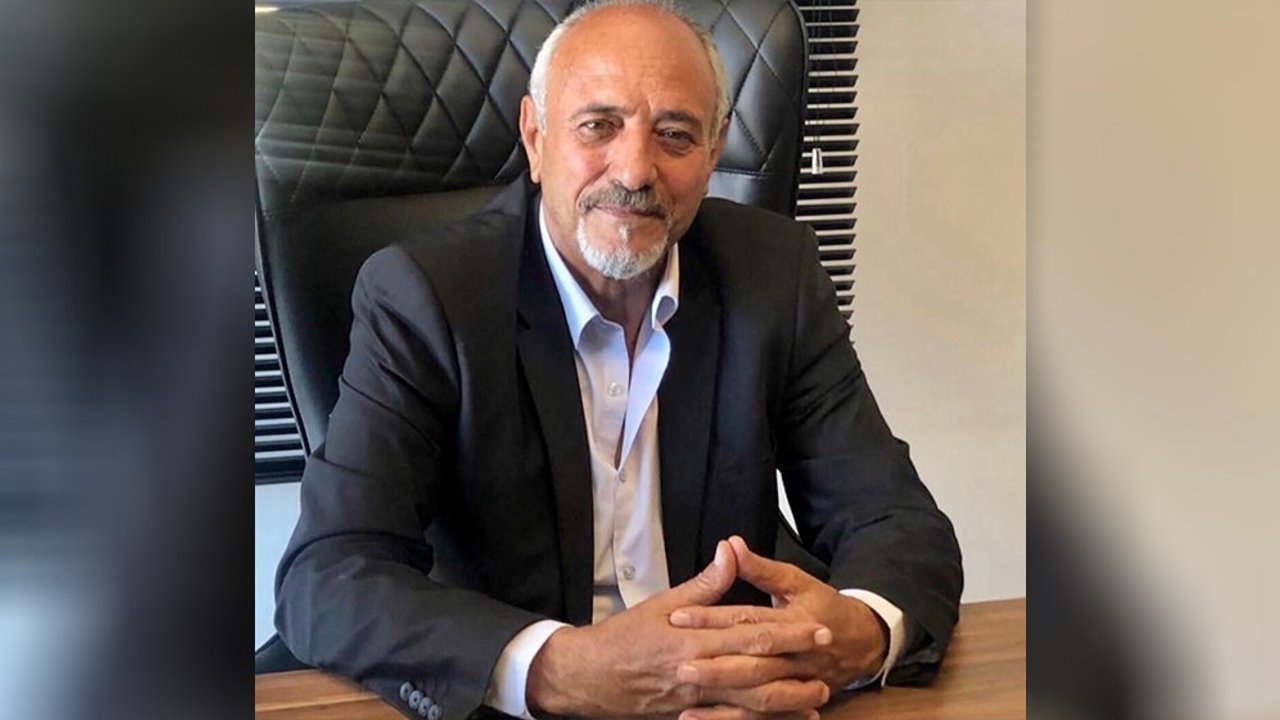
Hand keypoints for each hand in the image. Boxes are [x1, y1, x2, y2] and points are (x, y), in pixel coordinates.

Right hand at [526, 541, 833, 717]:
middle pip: (757, 674)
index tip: (817, 628)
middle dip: (796, 668)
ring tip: (816, 698)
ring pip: (749, 705)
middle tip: (828, 662)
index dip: (787, 633)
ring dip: (786, 702)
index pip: (750, 636)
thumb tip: (730, 551)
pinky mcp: (688, 717)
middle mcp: (697, 673)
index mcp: (692, 640)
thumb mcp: (662, 604)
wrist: (588, 677)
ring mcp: (694, 702)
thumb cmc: (624, 637)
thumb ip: (703, 584)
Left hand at [668, 536, 888, 702]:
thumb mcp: (796, 582)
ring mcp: (794, 683)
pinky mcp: (790, 701)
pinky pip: (759, 715)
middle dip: (715, 664)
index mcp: (792, 621)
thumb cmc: (825, 607)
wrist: (862, 643)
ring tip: (687, 691)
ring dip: (722, 694)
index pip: (747, 620)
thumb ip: (760, 568)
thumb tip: (730, 545)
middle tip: (679, 664)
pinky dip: (729, 717)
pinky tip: (697, 716)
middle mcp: (793, 656)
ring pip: (756, 693)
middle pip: (752, 662)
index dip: (712, 618)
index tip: (678, 616)